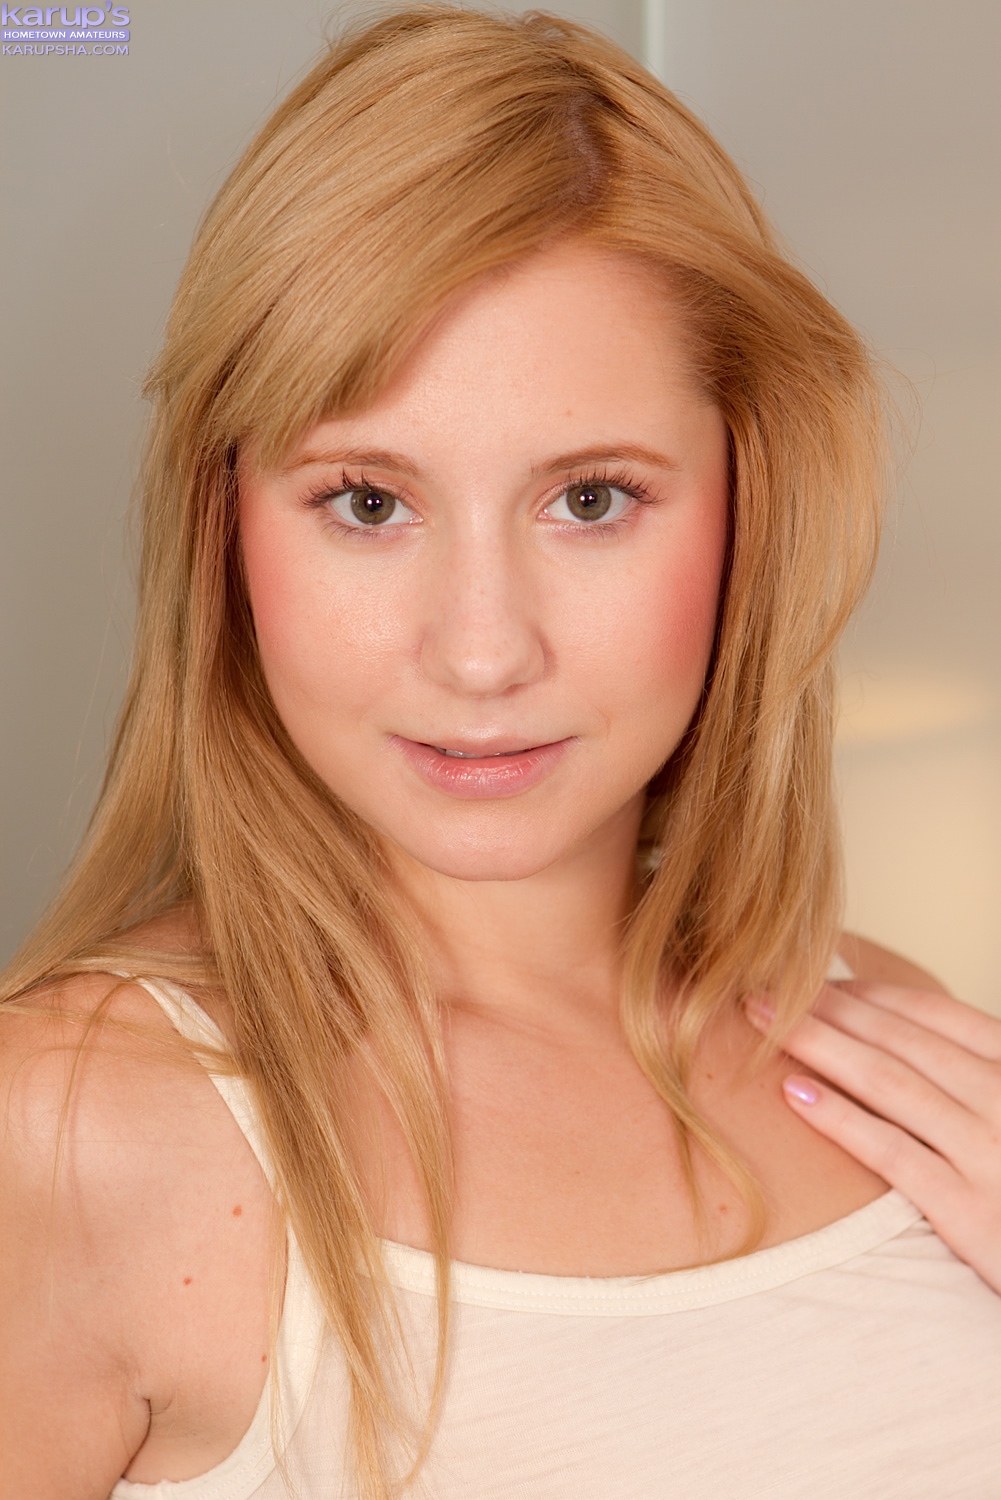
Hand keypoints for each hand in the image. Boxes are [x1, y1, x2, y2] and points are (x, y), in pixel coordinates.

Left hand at [745, 982, 1000, 1293]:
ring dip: (818, 1044)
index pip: (934, 1014)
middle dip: (827, 1008)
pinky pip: (892, 1152)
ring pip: (888, 1082)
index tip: (812, 981)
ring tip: (760, 1023)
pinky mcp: (971, 1212)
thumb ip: (965, 1082)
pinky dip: (840, 1117)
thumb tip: (887, 1039)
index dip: (867, 993)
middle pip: (901, 1039)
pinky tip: (793, 1094)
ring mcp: (990, 1155)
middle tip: (764, 988)